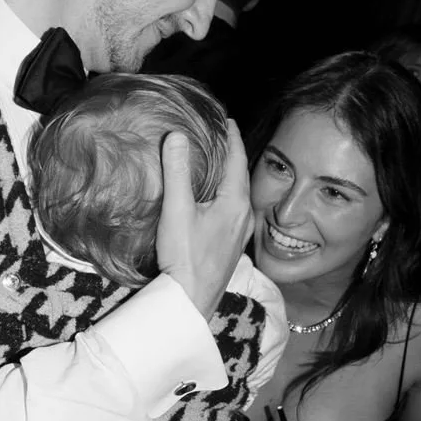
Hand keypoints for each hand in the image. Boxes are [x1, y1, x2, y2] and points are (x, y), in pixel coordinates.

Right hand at [157, 123, 251, 320]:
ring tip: (214, 161)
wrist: (191, 301)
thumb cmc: (185, 257)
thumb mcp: (177, 210)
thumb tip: (178, 136)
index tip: (226, 118)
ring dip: (228, 175)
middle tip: (218, 134)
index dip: (231, 136)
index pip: (237, 159)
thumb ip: (178, 171)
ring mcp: (239, 232)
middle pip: (240, 175)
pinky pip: (233, 209)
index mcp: (235, 202)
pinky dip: (225, 194)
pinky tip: (212, 198)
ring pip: (237, 194)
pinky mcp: (231, 245)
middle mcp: (243, 215)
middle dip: (231, 153)